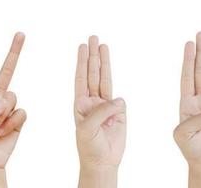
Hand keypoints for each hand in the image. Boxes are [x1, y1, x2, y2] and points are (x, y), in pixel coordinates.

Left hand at [0, 33, 26, 173]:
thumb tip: (0, 103)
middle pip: (6, 72)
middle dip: (13, 52)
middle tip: (20, 34)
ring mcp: (7, 108)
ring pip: (11, 97)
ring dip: (1, 115)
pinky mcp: (18, 118)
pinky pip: (19, 113)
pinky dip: (10, 123)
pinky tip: (3, 132)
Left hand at [74, 36, 125, 168]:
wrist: (102, 162)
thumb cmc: (89, 147)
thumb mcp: (88, 128)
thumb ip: (102, 111)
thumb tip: (119, 99)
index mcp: (80, 104)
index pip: (81, 78)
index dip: (82, 62)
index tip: (82, 47)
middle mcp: (93, 102)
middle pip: (93, 74)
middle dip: (93, 56)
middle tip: (93, 38)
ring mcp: (106, 106)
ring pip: (106, 80)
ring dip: (105, 64)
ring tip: (103, 46)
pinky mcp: (119, 113)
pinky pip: (120, 102)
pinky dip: (119, 100)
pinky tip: (117, 104)